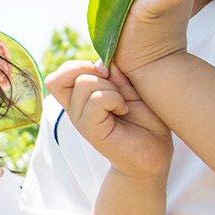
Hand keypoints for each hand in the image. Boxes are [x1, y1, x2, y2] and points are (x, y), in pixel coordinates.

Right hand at [46, 59, 170, 179]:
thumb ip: (116, 75)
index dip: (78, 66)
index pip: (59, 74)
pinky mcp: (91, 131)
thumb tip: (105, 60)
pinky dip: (114, 99)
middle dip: (92, 71)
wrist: (154, 154)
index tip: (106, 71)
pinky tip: (123, 109)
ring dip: (109, 87)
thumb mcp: (131, 89)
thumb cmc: (145, 122)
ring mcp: (80, 120)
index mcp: (79, 99)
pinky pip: (96, 100)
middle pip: (62, 76)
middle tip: (115, 85)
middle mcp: (75, 109)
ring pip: (84, 84)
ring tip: (122, 102)